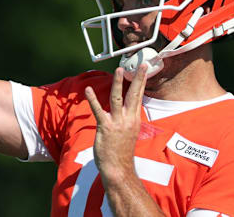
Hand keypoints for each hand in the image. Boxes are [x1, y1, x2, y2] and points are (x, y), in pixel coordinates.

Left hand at [84, 65, 147, 180]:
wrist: (118, 168)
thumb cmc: (121, 151)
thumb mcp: (129, 132)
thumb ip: (127, 119)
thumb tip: (126, 110)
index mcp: (134, 119)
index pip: (139, 96)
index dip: (142, 82)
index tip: (144, 69)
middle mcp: (128, 119)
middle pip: (134, 94)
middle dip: (138, 78)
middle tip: (141, 64)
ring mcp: (117, 123)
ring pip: (118, 99)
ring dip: (118, 84)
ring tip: (118, 70)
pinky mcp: (106, 127)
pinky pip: (98, 110)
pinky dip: (93, 99)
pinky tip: (88, 90)